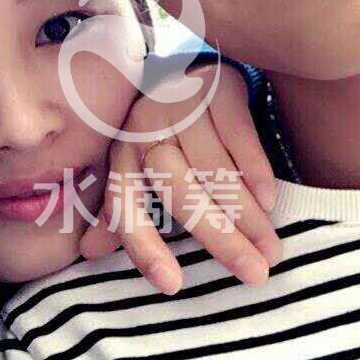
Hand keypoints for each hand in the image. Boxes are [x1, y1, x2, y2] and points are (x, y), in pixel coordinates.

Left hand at [80, 63, 280, 294]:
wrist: (199, 74)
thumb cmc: (170, 137)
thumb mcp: (141, 169)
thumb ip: (121, 210)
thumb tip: (88, 253)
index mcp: (122, 154)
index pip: (125, 207)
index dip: (144, 248)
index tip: (173, 284)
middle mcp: (145, 127)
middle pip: (180, 192)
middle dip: (220, 237)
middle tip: (255, 272)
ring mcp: (181, 103)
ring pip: (214, 168)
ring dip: (247, 213)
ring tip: (270, 247)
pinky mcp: (217, 85)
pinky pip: (238, 134)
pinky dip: (256, 170)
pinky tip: (271, 200)